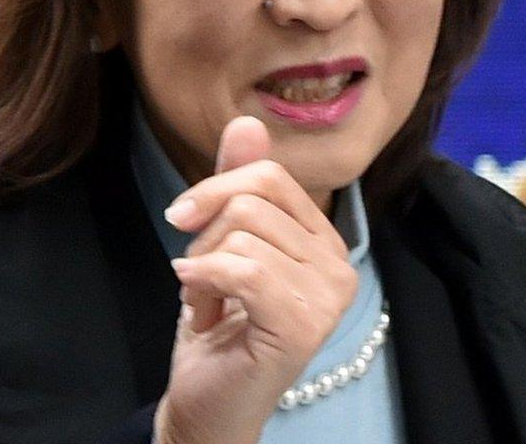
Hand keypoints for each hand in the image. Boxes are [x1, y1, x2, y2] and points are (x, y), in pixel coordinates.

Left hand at [153, 117, 356, 443]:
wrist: (206, 404)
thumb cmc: (217, 329)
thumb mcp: (222, 243)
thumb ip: (238, 184)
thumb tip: (247, 121)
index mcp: (327, 243)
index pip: (272, 177)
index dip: (216, 189)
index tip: (185, 222)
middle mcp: (340, 267)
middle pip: (253, 201)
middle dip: (205, 236)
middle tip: (201, 281)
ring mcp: (327, 298)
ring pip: (243, 233)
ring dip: (201, 268)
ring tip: (206, 305)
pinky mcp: (302, 326)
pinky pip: (242, 269)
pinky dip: (203, 282)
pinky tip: (199, 310)